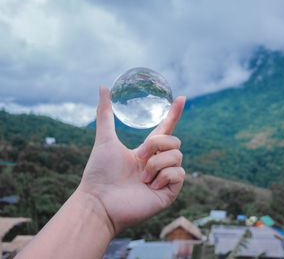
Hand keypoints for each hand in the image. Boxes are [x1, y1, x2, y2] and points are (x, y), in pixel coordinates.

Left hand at [78, 86, 185, 234]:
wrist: (99, 201)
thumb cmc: (99, 173)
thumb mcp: (105, 139)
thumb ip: (105, 113)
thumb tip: (103, 86)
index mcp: (146, 152)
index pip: (165, 130)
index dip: (173, 114)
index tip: (181, 98)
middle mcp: (157, 163)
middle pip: (175, 141)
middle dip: (157, 144)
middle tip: (139, 157)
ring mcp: (164, 178)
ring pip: (177, 156)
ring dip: (156, 164)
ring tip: (142, 178)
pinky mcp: (169, 192)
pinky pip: (179, 173)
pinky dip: (164, 176)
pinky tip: (151, 186)